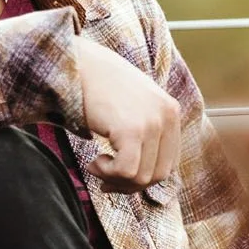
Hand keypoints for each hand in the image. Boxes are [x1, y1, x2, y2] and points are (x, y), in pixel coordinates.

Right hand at [74, 38, 180, 192]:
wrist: (77, 64)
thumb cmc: (99, 86)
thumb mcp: (134, 106)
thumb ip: (145, 132)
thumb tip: (141, 177)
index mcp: (171, 111)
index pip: (169, 163)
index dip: (144, 178)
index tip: (120, 179)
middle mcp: (167, 116)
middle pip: (159, 175)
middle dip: (130, 185)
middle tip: (105, 180)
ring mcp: (152, 122)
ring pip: (142, 177)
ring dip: (115, 179)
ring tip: (96, 166)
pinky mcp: (132, 129)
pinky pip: (126, 171)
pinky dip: (108, 174)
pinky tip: (94, 161)